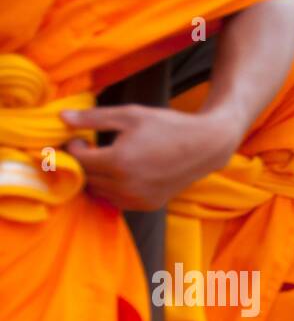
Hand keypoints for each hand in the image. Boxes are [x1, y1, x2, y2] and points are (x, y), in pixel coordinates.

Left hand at [62, 105, 242, 209]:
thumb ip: (93, 118)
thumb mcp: (129, 115)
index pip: (79, 161)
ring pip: (100, 192)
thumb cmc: (167, 126)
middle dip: (84, 163)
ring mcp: (138, 198)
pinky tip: (123, 173)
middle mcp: (127, 185)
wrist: (204, 146)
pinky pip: (117, 200)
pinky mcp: (148, 205)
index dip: (73, 148)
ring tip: (107, 160)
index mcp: (119, 161)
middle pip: (87, 178)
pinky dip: (113, 188)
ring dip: (97, 178)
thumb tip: (62, 117)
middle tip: (90, 148)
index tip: (80, 138)